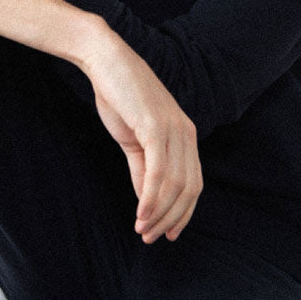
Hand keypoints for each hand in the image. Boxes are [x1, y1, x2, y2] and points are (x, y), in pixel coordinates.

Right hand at [84, 31, 201, 243]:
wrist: (105, 61)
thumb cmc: (120, 97)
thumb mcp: (134, 140)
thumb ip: (142, 169)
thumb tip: (147, 200)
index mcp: (186, 135)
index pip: (194, 183)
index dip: (184, 213)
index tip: (168, 234)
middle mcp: (187, 133)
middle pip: (190, 188)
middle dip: (172, 219)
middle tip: (151, 238)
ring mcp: (174, 129)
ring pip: (175, 184)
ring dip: (159, 213)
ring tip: (142, 230)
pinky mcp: (156, 126)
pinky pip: (159, 171)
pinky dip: (150, 198)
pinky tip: (140, 214)